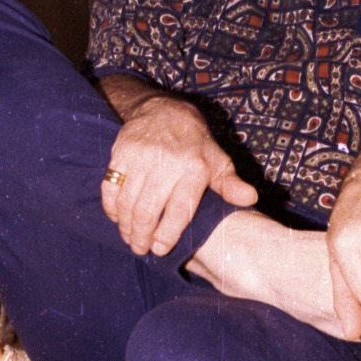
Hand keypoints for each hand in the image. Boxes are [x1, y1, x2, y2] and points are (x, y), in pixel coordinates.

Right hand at [101, 94, 256, 256]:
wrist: (164, 111)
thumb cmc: (195, 145)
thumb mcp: (218, 161)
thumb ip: (230, 184)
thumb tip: (250, 199)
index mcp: (194, 169)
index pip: (178, 210)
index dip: (167, 234)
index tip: (159, 249)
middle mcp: (167, 163)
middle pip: (148, 211)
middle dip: (141, 236)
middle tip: (140, 249)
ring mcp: (141, 158)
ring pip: (127, 202)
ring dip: (126, 226)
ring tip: (130, 237)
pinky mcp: (121, 153)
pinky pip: (110, 188)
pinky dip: (111, 207)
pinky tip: (117, 217)